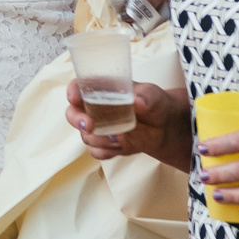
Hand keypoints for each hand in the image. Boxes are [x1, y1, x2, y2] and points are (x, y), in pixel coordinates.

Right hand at [71, 81, 190, 168]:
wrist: (165, 128)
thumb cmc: (156, 104)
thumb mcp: (154, 96)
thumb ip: (146, 96)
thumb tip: (137, 101)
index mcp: (103, 89)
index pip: (79, 86)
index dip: (73, 91)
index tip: (75, 98)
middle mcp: (96, 108)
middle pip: (73, 113)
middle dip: (77, 120)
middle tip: (89, 126)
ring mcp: (99, 127)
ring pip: (85, 135)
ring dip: (99, 140)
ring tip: (120, 139)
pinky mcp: (105, 144)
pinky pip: (95, 151)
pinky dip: (106, 152)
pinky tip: (120, 148)